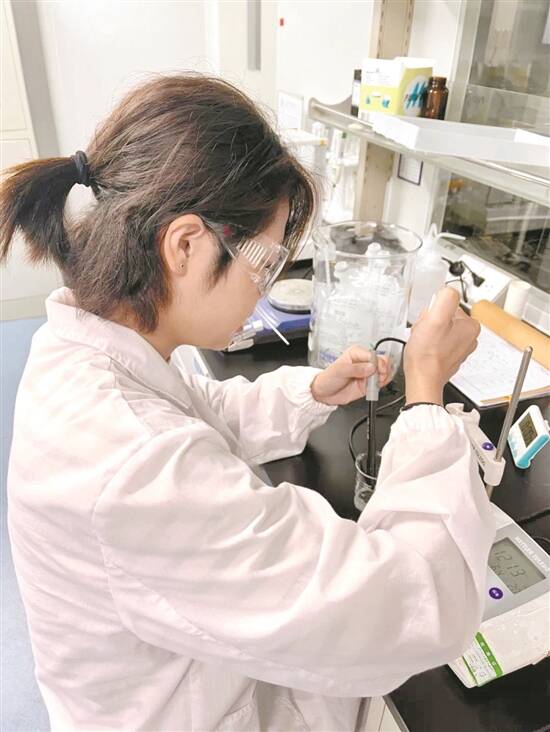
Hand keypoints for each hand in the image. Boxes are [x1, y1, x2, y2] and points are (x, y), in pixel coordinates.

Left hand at [311, 345, 391, 405]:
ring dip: (384, 378)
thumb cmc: (328, 378)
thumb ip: (356, 369)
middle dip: (382, 370)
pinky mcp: (369, 383)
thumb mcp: (339, 371)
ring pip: (385, 371)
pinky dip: (382, 384)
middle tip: (376, 378)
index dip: (377, 363)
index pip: (373, 355)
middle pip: (383, 361)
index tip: (374, 371)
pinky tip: (374, 387)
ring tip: (374, 383)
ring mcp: (368, 373)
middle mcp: (364, 362)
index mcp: (356, 353)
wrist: (324, 393)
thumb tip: (371, 367)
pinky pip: (383, 381)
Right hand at [404, 287, 479, 404]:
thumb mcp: (435, 318)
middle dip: (430, 322)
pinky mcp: (449, 356)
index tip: (430, 323)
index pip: (447, 305)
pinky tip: (425, 350)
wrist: (422, 379)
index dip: (433, 312)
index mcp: (471, 326)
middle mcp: (469, 337)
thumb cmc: (427, 354)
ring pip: (438, 328)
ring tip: (424, 343)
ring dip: (428, 333)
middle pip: (443, 316)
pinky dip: (428, 344)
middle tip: (426, 334)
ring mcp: (459, 348)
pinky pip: (436, 341)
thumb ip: (445, 298)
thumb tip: (447, 291)